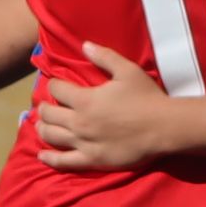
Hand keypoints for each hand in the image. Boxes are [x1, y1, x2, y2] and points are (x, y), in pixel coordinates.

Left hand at [34, 45, 183, 171]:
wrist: (163, 127)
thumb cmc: (146, 97)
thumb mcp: (127, 70)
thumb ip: (103, 57)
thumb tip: (84, 45)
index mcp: (85, 99)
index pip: (56, 89)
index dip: (54, 84)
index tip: (57, 84)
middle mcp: (79, 122)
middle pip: (49, 114)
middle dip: (45, 107)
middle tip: (47, 106)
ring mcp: (83, 143)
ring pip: (51, 136)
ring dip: (42, 129)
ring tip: (42, 125)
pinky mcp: (91, 160)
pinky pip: (63, 161)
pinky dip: (49, 158)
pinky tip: (42, 156)